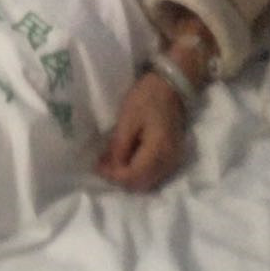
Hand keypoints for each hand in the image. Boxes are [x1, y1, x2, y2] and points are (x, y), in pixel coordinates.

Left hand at [96, 71, 187, 191]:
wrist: (171, 86)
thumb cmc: (147, 98)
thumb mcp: (127, 119)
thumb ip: (119, 146)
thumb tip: (109, 168)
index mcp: (158, 152)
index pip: (133, 176)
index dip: (113, 176)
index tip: (96, 167)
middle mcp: (169, 162)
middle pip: (142, 184)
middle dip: (120, 179)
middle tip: (101, 165)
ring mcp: (173, 161)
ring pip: (148, 182)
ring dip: (129, 176)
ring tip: (111, 162)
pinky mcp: (172, 156)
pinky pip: (154, 173)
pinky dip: (138, 171)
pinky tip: (125, 159)